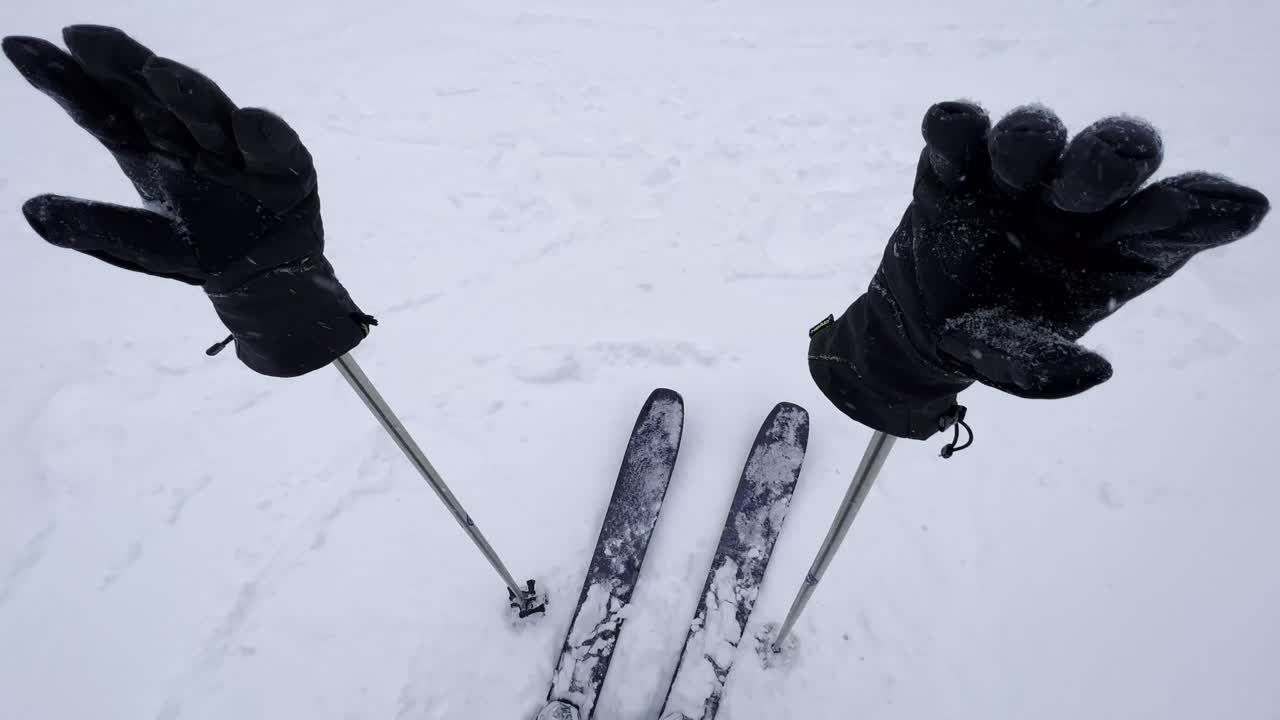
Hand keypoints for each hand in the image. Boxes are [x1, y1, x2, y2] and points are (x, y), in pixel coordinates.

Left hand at [3, 25, 373, 376]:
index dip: (62, 79)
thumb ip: (92, 226)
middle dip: (121, 63)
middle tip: (84, 38)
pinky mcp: (286, 170)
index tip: (19, 48)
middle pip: (152, 95)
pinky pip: (276, 149)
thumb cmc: (198, 251)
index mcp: (148, 147)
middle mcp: (189, 137)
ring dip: (188, 93)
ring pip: (210, 114)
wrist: (262, 280)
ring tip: (159, 72)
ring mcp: (237, 149)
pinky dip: (266, 136)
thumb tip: (31, 210)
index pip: (100, 107)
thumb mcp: (139, 244)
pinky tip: (249, 123)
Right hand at [809, 100, 1269, 439]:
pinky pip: (959, 129)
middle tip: (1075, 195)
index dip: (1200, 207)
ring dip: (1029, 144)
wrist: (917, 324)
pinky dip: (955, 131)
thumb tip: (1096, 370)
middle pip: (1120, 149)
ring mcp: (1018, 175)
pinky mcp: (955, 164)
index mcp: (1122, 245)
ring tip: (1008, 180)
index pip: (1180, 215)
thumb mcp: (1018, 365)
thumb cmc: (994, 338)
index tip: (1190, 213)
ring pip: (1036, 130)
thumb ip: (1048, 370)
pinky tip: (949, 155)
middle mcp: (1080, 199)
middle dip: (1107, 160)